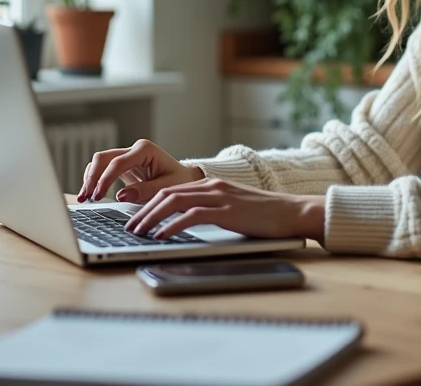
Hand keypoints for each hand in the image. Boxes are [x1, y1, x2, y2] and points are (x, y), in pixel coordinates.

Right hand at [78, 139, 204, 202]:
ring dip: (90, 178)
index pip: (118, 162)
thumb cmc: (179, 180)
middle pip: (104, 158)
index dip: (105, 179)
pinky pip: (103, 168)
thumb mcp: (166, 187)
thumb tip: (120, 195)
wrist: (184, 178)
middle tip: (86, 196)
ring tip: (84, 197)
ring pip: (100, 162)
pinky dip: (94, 179)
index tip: (98, 195)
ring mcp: (126, 156)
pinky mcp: (122, 166)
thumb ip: (145, 191)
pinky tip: (90, 193)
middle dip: (92, 177)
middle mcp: (133, 150)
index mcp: (145, 150)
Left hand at [125, 179, 325, 242]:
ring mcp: (219, 197)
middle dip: (143, 211)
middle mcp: (212, 186)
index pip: (171, 190)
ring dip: (151, 218)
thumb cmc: (264, 216)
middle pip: (167, 194)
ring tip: (138, 232)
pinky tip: (161, 236)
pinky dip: (172, 225)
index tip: (135, 218)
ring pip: (174, 202)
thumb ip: (210, 210)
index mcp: (211, 184)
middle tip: (129, 228)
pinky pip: (192, 215)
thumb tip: (186, 222)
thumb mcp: (232, 208)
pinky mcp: (226, 211)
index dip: (149, 204)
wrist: (291, 212)